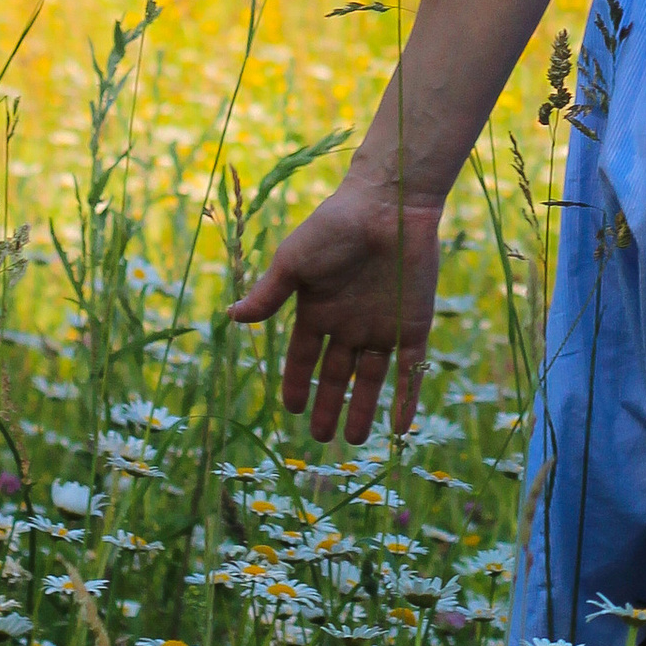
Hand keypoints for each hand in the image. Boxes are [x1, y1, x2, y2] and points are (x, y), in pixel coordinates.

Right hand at [227, 165, 443, 442]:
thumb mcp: (294, 261)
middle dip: (328, 405)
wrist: (388, 204)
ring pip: (371, 379)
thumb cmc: (335, 226)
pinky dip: (406, 397)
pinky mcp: (414, 324)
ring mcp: (382, 325)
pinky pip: (410, 368)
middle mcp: (349, 323)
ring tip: (352, 441)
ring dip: (362, 409)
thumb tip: (232, 317)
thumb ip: (269, 294)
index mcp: (318, 309)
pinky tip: (401, 427)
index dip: (296, 383)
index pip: (303, 356)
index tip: (290, 409)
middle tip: (320, 439)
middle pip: (336, 374)